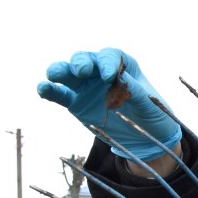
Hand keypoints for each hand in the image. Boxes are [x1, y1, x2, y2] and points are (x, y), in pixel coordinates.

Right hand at [37, 48, 180, 160]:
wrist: (147, 141)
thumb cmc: (154, 117)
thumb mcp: (151, 105)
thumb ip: (136, 92)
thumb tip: (120, 79)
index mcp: (124, 67)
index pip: (112, 57)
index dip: (108, 63)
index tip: (109, 77)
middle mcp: (101, 73)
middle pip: (87, 60)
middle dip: (82, 63)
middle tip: (81, 71)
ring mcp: (87, 87)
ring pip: (69, 74)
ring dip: (60, 71)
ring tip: (54, 75)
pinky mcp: (76, 103)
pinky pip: (60, 95)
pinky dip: (50, 90)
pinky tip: (43, 89)